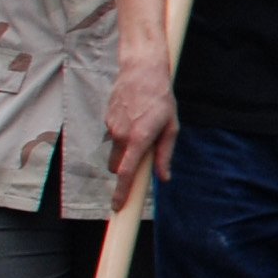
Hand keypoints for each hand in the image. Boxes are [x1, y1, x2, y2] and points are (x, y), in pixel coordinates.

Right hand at [107, 55, 178, 208]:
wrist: (141, 70)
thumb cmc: (161, 98)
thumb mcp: (170, 127)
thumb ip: (165, 154)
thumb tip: (164, 177)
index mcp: (139, 139)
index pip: (126, 173)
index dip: (121, 192)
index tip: (117, 207)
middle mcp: (121, 136)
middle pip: (117, 166)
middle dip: (125, 169)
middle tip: (142, 157)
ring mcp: (111, 127)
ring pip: (115, 151)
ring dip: (125, 151)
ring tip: (142, 129)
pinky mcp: (106, 119)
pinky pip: (114, 136)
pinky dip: (123, 135)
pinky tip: (135, 117)